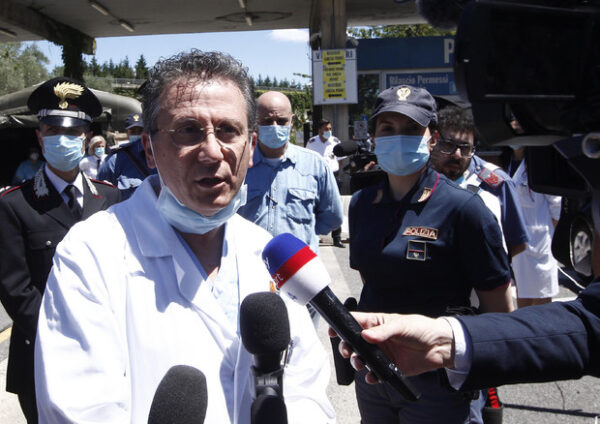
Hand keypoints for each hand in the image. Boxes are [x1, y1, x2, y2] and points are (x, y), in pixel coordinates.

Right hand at [328, 312, 455, 383]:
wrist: (440, 346)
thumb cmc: (421, 328)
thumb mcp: (401, 325)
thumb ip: (383, 332)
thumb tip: (365, 336)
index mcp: (377, 323)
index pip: (355, 322)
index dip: (342, 326)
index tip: (333, 331)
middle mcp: (376, 339)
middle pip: (354, 343)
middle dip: (347, 348)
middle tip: (347, 351)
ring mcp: (382, 353)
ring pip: (362, 359)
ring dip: (357, 362)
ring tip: (361, 364)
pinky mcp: (389, 367)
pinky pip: (375, 373)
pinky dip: (371, 377)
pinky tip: (372, 376)